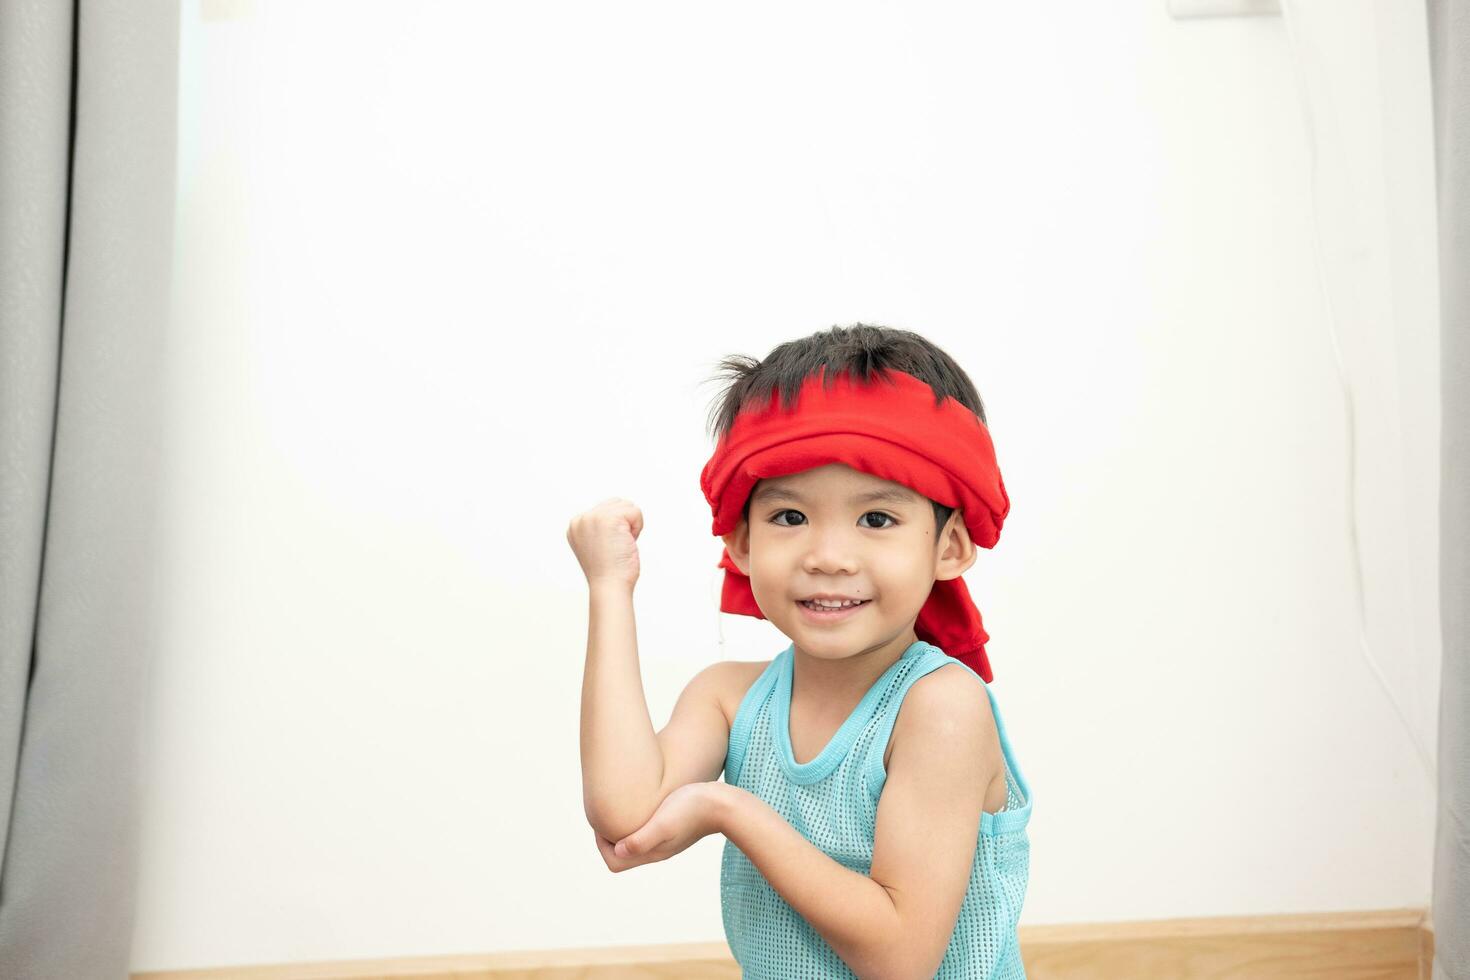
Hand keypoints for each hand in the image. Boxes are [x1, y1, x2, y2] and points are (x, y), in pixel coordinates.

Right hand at [566, 497, 643, 588]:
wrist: (609, 587)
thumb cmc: (609, 572)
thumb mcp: (597, 545)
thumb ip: (600, 528)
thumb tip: (618, 516)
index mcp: (575, 525)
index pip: (605, 509)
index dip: (616, 528)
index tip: (608, 548)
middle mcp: (581, 519)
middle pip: (617, 503)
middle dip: (624, 524)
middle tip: (617, 546)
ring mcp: (593, 517)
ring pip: (627, 506)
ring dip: (631, 526)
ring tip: (621, 545)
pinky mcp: (609, 518)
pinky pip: (635, 512)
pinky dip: (638, 528)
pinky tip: (627, 543)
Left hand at [594, 782, 725, 872]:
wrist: (724, 805)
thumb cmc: (692, 810)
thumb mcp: (664, 823)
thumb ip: (642, 840)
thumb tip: (618, 850)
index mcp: (651, 852)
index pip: (615, 863)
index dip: (602, 846)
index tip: (601, 823)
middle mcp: (657, 851)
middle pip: (622, 856)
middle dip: (608, 838)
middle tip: (604, 814)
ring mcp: (666, 842)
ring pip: (634, 844)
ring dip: (622, 830)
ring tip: (617, 808)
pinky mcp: (674, 830)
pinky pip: (646, 834)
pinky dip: (636, 824)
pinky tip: (639, 805)